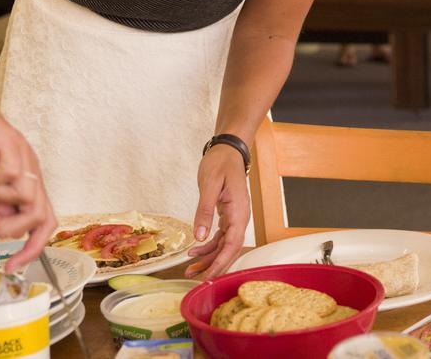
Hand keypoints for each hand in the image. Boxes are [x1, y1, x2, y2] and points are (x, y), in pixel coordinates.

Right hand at [0, 87, 55, 271]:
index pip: (44, 222)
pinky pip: (10, 173)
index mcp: (27, 185)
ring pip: (26, 196)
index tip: (14, 266)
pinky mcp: (12, 143)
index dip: (33, 248)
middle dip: (12, 226)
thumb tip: (5, 230)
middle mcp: (32, 172)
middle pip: (41, 215)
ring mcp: (24, 157)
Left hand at [185, 146, 250, 279]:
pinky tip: (194, 252)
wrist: (228, 150)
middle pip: (230, 249)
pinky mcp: (228, 215)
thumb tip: (198, 237)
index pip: (233, 244)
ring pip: (225, 245)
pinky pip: (220, 237)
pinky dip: (208, 246)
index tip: (208, 276)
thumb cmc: (220, 163)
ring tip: (190, 270)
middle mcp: (240, 217)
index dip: (221, 262)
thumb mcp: (209, 185)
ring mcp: (235, 217)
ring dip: (209, 259)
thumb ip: (204, 211)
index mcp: (239, 211)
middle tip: (197, 279)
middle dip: (214, 266)